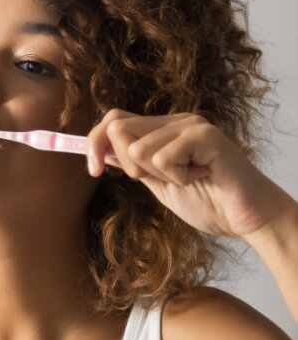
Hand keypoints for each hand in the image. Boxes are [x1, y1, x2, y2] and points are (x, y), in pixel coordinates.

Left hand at [86, 109, 291, 240]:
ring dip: (159, 175)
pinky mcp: (204, 135)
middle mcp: (174, 121)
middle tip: (161, 179)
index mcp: (162, 131)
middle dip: (128, 164)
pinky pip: (162, 157)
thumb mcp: (160, 185)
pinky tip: (201, 177)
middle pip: (117, 128)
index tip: (93, 170)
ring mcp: (190, 125)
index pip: (114, 120)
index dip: (94, 142)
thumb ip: (135, 167)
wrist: (247, 219)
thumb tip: (103, 153)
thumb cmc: (210, 203)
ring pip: (138, 148)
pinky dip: (177, 177)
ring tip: (189, 178)